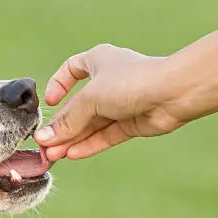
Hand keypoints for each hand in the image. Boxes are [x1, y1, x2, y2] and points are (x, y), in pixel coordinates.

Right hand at [34, 44, 184, 160]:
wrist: (173, 93)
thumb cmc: (132, 81)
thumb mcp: (90, 98)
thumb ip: (68, 121)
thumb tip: (45, 139)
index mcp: (98, 61)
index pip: (71, 70)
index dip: (58, 86)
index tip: (50, 104)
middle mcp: (109, 81)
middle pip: (79, 107)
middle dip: (62, 127)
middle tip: (45, 146)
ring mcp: (120, 104)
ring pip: (91, 124)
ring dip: (72, 140)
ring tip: (54, 156)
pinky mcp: (130, 124)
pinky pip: (104, 136)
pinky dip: (88, 145)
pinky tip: (72, 155)